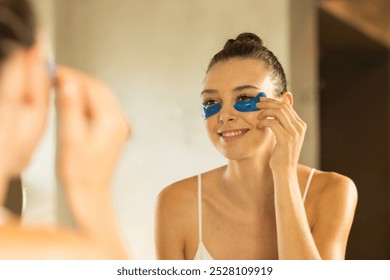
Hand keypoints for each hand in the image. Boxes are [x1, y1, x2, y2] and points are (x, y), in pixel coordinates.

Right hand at [55, 66, 130, 191]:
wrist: (90, 194)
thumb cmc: (81, 173)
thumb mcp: (70, 138)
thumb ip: (70, 108)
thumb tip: (69, 86)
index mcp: (111, 120)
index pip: (93, 87)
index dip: (73, 76)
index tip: (57, 72)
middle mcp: (118, 122)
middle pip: (99, 90)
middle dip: (78, 81)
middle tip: (57, 78)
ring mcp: (118, 127)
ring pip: (101, 98)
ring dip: (82, 91)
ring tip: (62, 89)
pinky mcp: (113, 133)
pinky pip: (101, 109)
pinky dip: (87, 102)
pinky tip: (73, 105)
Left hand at [256, 95, 305, 171]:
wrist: (285, 171)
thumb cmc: (282, 154)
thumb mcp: (284, 136)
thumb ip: (281, 123)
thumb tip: (273, 111)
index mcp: (300, 125)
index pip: (287, 106)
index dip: (273, 101)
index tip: (262, 101)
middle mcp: (299, 127)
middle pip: (283, 107)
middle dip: (268, 103)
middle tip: (257, 104)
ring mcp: (294, 133)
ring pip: (278, 113)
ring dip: (265, 112)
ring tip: (258, 117)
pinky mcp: (286, 139)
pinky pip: (273, 123)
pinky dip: (264, 122)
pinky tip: (259, 126)